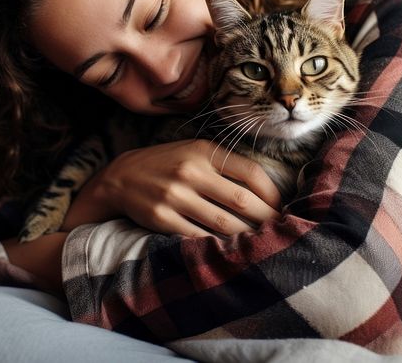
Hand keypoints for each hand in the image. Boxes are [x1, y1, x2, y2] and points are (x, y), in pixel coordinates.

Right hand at [60, 139, 281, 237]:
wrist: (119, 178)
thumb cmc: (166, 165)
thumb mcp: (193, 152)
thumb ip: (225, 165)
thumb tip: (267, 193)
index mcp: (203, 151)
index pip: (251, 173)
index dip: (272, 195)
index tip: (282, 209)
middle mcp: (190, 171)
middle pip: (243, 202)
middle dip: (267, 221)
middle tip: (280, 233)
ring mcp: (174, 196)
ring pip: (224, 224)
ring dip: (246, 238)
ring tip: (260, 244)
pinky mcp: (162, 218)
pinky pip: (198, 237)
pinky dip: (217, 246)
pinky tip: (229, 250)